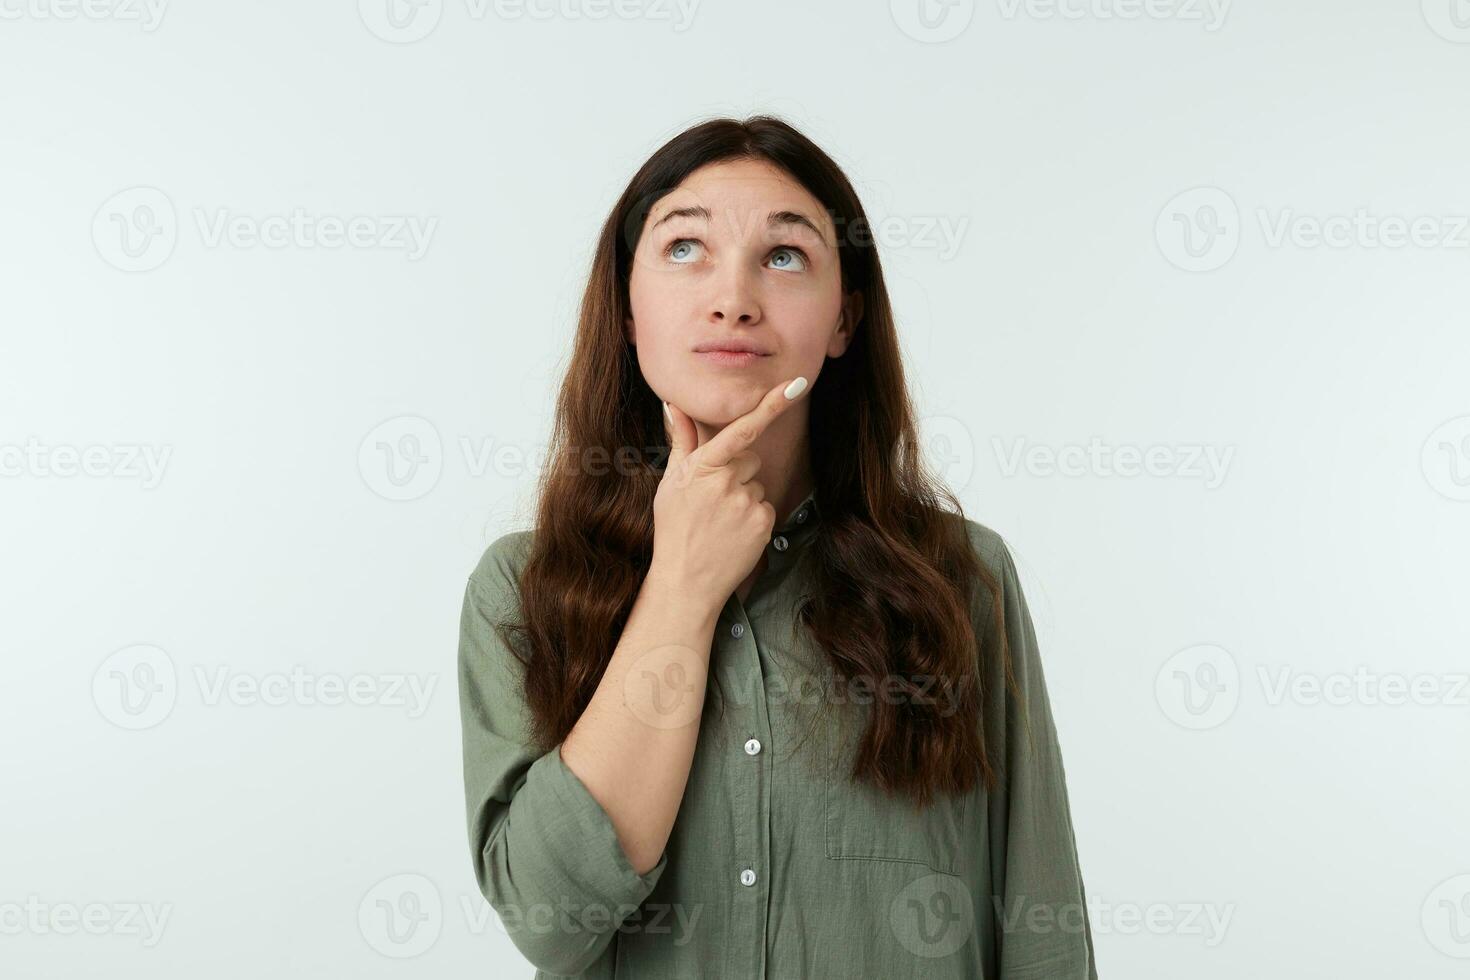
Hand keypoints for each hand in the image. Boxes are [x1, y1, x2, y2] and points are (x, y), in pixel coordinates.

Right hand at [650, 377, 808, 606]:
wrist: (686, 581)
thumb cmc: (674, 529)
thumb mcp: (672, 483)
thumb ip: (681, 442)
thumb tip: (675, 405)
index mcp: (703, 467)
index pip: (741, 430)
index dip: (770, 405)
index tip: (795, 386)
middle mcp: (727, 482)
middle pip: (749, 458)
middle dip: (736, 472)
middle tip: (712, 500)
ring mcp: (747, 504)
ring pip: (757, 484)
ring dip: (743, 496)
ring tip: (719, 521)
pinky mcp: (763, 524)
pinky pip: (765, 506)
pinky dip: (753, 517)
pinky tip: (733, 533)